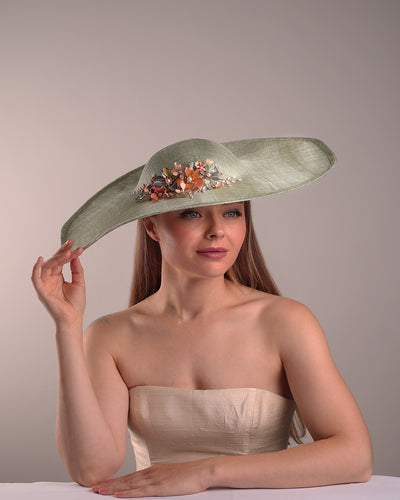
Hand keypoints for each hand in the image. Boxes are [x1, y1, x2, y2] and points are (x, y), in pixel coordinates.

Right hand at [31, 240, 85, 326]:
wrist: (73, 318)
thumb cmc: (76, 303)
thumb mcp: (79, 283)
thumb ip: (77, 269)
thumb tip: (75, 255)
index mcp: (58, 277)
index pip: (61, 261)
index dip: (66, 251)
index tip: (74, 243)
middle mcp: (50, 279)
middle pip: (54, 261)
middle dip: (62, 252)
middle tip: (71, 243)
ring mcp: (45, 284)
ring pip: (47, 267)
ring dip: (57, 258)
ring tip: (67, 253)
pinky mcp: (41, 291)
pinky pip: (35, 278)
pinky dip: (36, 269)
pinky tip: (40, 260)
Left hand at [91, 460, 212, 497]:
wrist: (203, 471)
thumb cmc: (191, 476)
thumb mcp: (172, 478)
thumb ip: (160, 482)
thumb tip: (152, 489)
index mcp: (153, 471)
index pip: (130, 477)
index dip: (116, 481)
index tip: (103, 484)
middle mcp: (151, 472)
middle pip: (126, 479)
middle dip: (109, 484)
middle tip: (93, 487)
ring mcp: (155, 479)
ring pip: (129, 484)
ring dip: (113, 488)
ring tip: (99, 491)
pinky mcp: (161, 487)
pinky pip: (141, 491)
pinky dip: (128, 493)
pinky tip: (118, 495)